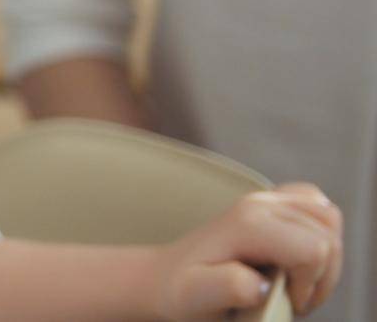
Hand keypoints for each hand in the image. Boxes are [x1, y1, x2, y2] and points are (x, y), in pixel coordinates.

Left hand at [152, 182, 342, 319]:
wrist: (167, 277)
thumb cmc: (184, 291)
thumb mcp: (198, 295)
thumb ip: (230, 287)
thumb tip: (260, 284)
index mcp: (247, 224)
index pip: (314, 249)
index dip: (309, 284)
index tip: (285, 300)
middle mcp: (258, 202)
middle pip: (328, 234)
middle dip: (322, 275)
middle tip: (291, 297)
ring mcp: (267, 197)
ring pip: (330, 218)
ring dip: (326, 258)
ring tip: (297, 281)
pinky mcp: (274, 201)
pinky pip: (320, 207)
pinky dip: (323, 235)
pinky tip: (299, 259)